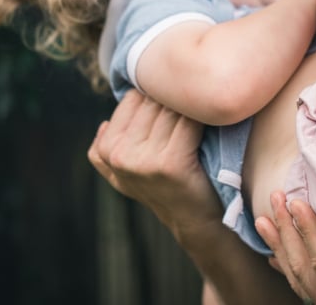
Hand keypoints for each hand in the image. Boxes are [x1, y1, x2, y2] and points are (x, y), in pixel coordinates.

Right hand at [88, 90, 221, 232]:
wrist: (192, 219)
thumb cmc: (162, 186)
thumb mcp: (123, 174)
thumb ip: (105, 150)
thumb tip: (104, 123)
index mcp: (106, 150)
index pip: (133, 98)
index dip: (157, 96)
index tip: (175, 105)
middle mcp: (119, 155)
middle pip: (152, 101)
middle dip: (174, 99)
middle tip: (194, 104)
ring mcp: (143, 160)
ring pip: (171, 109)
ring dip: (191, 106)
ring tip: (203, 111)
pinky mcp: (171, 163)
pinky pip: (189, 122)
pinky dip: (204, 117)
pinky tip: (211, 121)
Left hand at [255, 192, 315, 304]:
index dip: (309, 234)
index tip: (297, 204)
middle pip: (305, 270)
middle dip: (288, 233)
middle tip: (275, 199)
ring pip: (299, 279)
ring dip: (281, 248)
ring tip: (264, 220)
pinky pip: (304, 289)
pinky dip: (288, 269)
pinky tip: (276, 256)